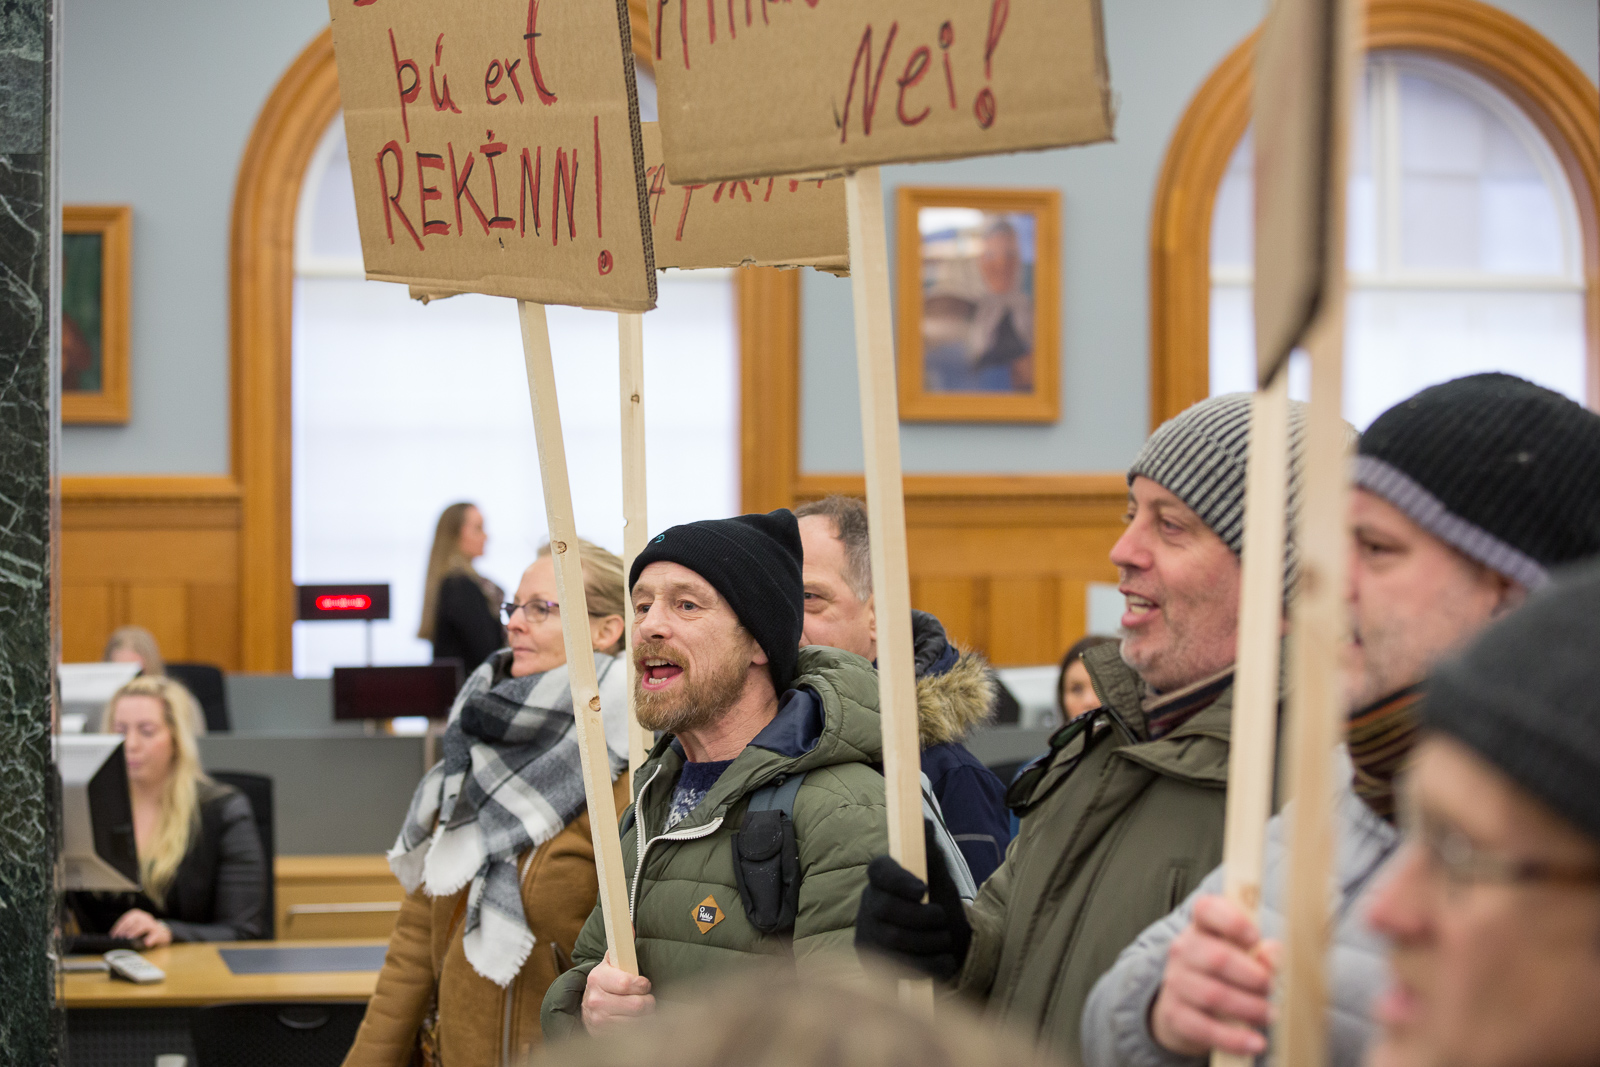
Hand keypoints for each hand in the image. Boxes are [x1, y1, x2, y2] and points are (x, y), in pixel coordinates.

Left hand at [109, 909, 172, 947]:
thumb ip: (126, 929)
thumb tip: (113, 936)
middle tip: (120, 937)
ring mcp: (152, 924)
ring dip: (135, 931)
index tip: (113, 935)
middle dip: (126, 929)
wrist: (161, 932)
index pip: (126, 919)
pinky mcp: (158, 932)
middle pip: (134, 921)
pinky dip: (150, 938)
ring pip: (143, 925)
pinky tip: (146, 943)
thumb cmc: (143, 930)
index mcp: (137, 914)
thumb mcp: (134, 926)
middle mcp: (145, 917)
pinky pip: (154, 934)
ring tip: (129, 938)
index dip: (119, 927)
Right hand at [581, 952, 653, 1033]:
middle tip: (646, 998)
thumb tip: (631, 927)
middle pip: (636, 1005)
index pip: (627, 983)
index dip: (642, 984)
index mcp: (598, 979)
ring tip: (641, 1010)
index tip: (644, 984)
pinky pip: (632, 1034)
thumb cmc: (605, 982)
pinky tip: (635, 1021)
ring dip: (645, 1016)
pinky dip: (639, 1028)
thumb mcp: (610, 962)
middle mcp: (596, 1001)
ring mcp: (599, 1021)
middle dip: (648, 1001)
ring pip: (637, 1022)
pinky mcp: (603, 1036)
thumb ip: (622, 946)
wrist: (586, 1006)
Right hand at [854, 822, 970, 981]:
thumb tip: (923, 821)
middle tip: (943, 919)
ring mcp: (867, 932)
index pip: (878, 870)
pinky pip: (898, 968)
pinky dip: (929, 966)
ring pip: (894, 940)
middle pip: (887, 909)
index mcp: (882, 877)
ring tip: (945, 940)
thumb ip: (930, 852)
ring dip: (930, 942)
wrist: (947, 946)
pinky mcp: (873, 962)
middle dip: (922, 917)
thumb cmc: (939, 904)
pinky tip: (942, 962)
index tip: (923, 890)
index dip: (898, 879)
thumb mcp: (940, 877)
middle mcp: (868, 902)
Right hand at [1150, 894, 1279, 1057]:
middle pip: (1217, 958)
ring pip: (1213, 994)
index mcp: (1202, 926)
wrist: (1187, 1006)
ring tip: (1271, 1015)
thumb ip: (1263, 952)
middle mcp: (1184, 949)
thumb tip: (1274, 954)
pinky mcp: (1174, 1014)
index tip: (1255, 937)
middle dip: (1252, 976)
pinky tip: (1255, 1042)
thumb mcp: (1244, 956)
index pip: (1207, 909)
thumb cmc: (1225, 974)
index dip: (1232, 921)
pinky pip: (1204, 1028)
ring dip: (1248, 1007)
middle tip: (1272, 987)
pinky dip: (1233, 1038)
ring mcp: (1175, 982)